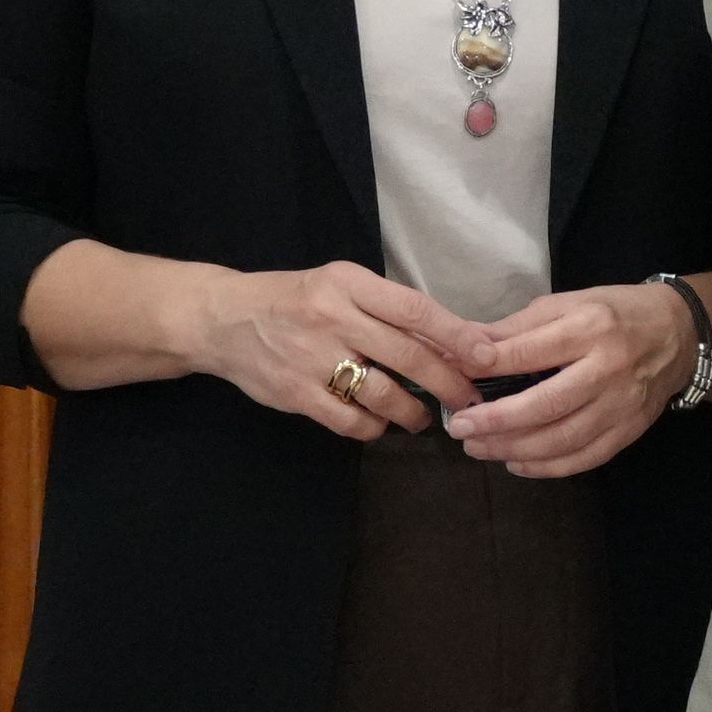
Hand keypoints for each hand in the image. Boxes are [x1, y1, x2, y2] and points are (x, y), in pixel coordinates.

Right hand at [186, 262, 483, 440]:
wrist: (223, 320)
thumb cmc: (296, 300)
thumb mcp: (341, 287)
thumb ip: (387, 309)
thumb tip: (453, 339)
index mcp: (349, 284)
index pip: (415, 310)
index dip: (457, 335)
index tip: (487, 357)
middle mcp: (333, 317)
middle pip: (408, 356)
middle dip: (448, 382)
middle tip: (469, 399)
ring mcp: (312, 357)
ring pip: (383, 394)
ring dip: (413, 412)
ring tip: (423, 418)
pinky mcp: (296, 393)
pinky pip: (350, 420)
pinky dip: (373, 427)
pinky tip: (379, 423)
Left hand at [443, 280, 699, 479]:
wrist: (680, 332)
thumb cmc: (615, 312)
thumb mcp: (569, 303)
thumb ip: (518, 328)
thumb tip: (466, 347)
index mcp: (589, 327)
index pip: (529, 352)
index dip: (487, 367)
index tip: (454, 377)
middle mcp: (608, 367)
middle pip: (546, 404)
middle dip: (496, 420)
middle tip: (461, 428)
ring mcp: (623, 403)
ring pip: (563, 438)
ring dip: (515, 449)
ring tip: (479, 448)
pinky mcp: (631, 428)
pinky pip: (586, 457)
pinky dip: (548, 467)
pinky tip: (517, 463)